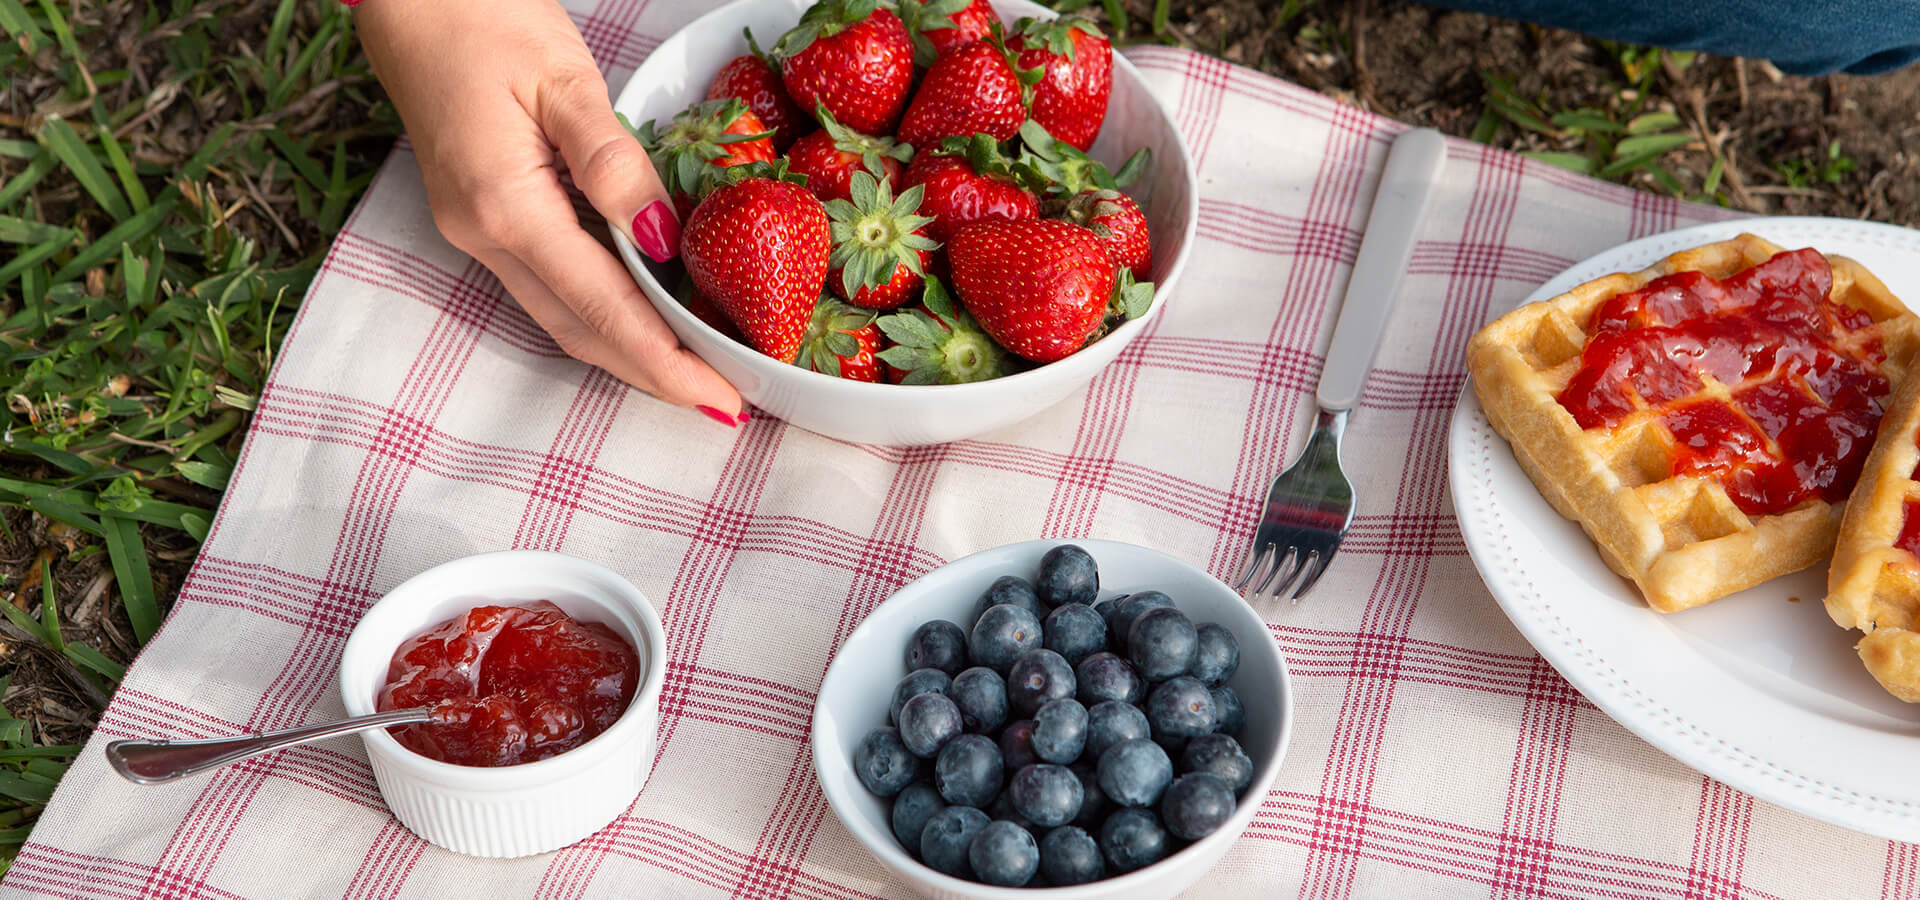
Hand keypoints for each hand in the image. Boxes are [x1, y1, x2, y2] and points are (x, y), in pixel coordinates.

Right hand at [353, 0, 746, 425]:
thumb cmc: (483, 18)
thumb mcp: (565, 79)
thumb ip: (613, 163)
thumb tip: (661, 238)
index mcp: (505, 206)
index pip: (601, 307)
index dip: (664, 360)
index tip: (719, 397)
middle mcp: (483, 235)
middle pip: (580, 330)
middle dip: (652, 375)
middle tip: (724, 403)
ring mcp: (476, 232)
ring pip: (563, 316)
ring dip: (628, 353)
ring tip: (696, 375)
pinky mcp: (481, 218)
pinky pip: (551, 285)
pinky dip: (604, 314)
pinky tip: (647, 319)